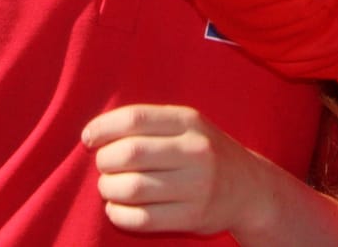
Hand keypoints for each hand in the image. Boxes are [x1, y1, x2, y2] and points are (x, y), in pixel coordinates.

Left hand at [84, 105, 274, 238]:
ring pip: (132, 188)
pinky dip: (119, 215)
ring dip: (108, 189)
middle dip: (104, 161)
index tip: (88, 138)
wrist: (249, 189)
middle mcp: (195, 151)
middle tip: (104, 166)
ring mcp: (196, 186)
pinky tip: (118, 209)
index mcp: (189, 121)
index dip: (103, 128)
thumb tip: (93, 134)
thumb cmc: (204, 153)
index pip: (135, 118)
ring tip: (109, 188)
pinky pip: (141, 219)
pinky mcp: (192, 217)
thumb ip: (148, 124)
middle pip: (130, 153)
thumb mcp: (187, 126)